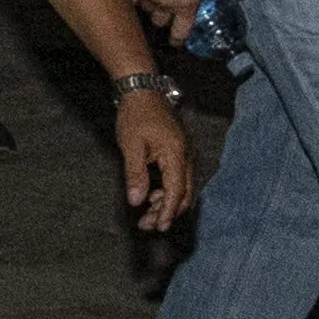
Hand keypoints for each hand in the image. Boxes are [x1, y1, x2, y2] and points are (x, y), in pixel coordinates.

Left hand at [114, 90, 191, 227]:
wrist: (143, 90)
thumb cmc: (136, 115)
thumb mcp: (131, 146)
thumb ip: (135, 175)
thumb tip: (136, 201)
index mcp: (176, 154)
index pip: (176, 191)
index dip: (167, 212)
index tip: (159, 227)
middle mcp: (186, 155)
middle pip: (184, 193)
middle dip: (167, 212)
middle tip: (147, 225)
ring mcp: (185, 153)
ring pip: (182, 187)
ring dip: (166, 203)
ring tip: (146, 214)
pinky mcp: (180, 152)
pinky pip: (179, 178)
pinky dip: (168, 191)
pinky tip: (152, 196)